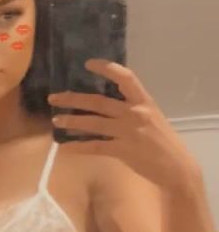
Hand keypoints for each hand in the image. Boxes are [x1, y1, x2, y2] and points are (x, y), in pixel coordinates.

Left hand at [48, 60, 200, 191]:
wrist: (177, 167)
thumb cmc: (164, 142)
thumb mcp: (152, 117)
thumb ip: (133, 109)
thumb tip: (108, 104)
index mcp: (144, 102)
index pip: (125, 77)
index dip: (106, 68)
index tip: (88, 64)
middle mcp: (135, 113)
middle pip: (98, 102)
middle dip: (73, 99)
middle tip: (54, 98)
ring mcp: (128, 132)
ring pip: (93, 123)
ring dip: (71, 121)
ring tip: (56, 120)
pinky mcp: (123, 151)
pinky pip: (95, 146)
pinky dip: (78, 147)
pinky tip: (65, 147)